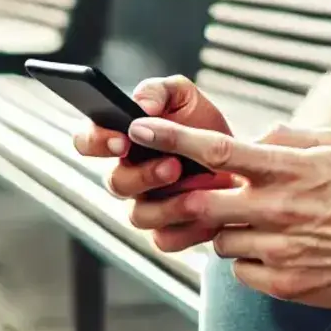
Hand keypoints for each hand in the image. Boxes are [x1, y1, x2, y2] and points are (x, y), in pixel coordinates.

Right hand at [72, 75, 236, 249]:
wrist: (242, 159)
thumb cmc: (203, 125)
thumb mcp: (184, 96)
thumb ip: (159, 91)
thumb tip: (141, 104)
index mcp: (122, 139)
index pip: (88, 141)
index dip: (97, 142)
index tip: (122, 140)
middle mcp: (128, 176)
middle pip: (116, 183)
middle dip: (143, 175)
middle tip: (173, 165)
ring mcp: (146, 206)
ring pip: (138, 216)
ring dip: (166, 205)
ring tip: (196, 191)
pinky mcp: (169, 230)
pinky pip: (166, 239)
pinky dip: (187, 229)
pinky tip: (209, 216)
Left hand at [125, 117, 330, 308]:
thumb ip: (286, 142)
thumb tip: (253, 141)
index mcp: (287, 169)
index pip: (216, 150)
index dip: (173, 138)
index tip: (140, 128)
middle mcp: (278, 208)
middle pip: (203, 204)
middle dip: (186, 201)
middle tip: (189, 197)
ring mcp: (280, 249)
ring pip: (221, 241)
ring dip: (229, 232)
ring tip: (266, 226)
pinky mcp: (285, 284)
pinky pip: (242, 272)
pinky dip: (251, 261)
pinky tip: (281, 252)